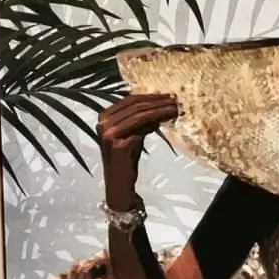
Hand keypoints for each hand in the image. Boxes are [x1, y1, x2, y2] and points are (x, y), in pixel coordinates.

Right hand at [97, 94, 177, 208]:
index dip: (150, 96)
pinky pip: (141, 128)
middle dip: (157, 101)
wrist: (119, 183)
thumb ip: (141, 119)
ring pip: (139, 115)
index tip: (168, 95)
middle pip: (135, 106)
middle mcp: (103, 123)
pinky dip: (156, 122)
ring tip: (175, 108)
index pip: (129, 100)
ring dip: (160, 110)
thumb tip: (161, 104)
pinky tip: (167, 120)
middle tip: (175, 100)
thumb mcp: (133, 133)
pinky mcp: (118, 144)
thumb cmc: (127, 158)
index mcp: (103, 117)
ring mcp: (109, 134)